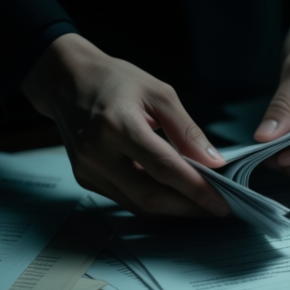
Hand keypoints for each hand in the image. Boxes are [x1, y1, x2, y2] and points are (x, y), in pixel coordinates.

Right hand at [21, 33, 230, 216]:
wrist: (67, 80)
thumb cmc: (115, 80)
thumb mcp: (159, 93)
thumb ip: (187, 130)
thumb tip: (214, 163)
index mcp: (117, 124)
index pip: (164, 168)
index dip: (196, 190)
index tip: (222, 203)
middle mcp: (97, 152)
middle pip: (150, 195)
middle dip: (187, 207)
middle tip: (216, 208)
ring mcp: (88, 169)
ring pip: (138, 204)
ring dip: (172, 208)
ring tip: (198, 202)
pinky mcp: (85, 178)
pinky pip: (125, 198)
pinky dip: (151, 199)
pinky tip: (171, 193)